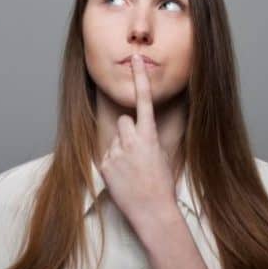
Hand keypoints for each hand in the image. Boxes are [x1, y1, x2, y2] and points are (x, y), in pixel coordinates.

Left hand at [98, 53, 177, 228]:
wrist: (153, 210)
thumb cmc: (162, 185)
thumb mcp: (162, 157)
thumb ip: (150, 140)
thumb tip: (142, 135)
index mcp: (149, 135)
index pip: (144, 100)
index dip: (140, 77)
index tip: (135, 58)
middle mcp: (131, 140)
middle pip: (123, 121)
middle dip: (128, 133)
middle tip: (136, 153)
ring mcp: (116, 152)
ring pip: (115, 139)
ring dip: (120, 149)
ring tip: (130, 170)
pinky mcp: (105, 164)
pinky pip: (107, 156)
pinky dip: (114, 165)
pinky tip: (123, 178)